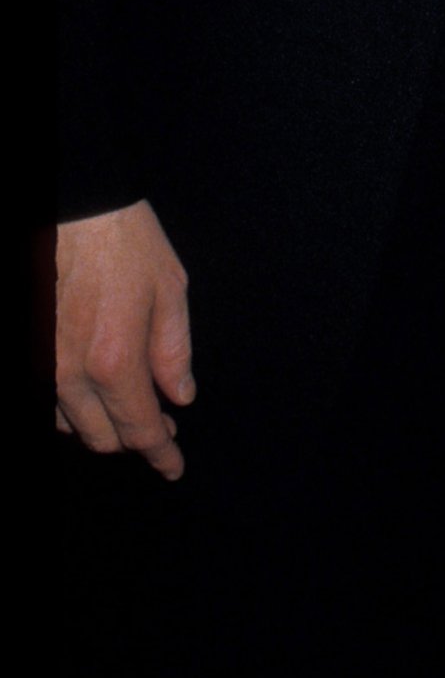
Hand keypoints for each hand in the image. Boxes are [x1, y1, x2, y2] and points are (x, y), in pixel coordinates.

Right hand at [54, 201, 193, 476]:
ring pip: (69, 425)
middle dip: (134, 439)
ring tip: (128, 404)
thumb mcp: (170, 291)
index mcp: (116, 361)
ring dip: (100, 424)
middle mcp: (72, 374)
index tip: (173, 467)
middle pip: (101, 438)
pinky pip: (48, 401)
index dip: (160, 454)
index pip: (140, 429)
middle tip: (161, 425)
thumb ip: (174, 352)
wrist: (76, 210)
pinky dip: (71, 406)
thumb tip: (181, 398)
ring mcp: (44, 365)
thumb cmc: (128, 244)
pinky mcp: (31, 353)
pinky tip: (93, 389)